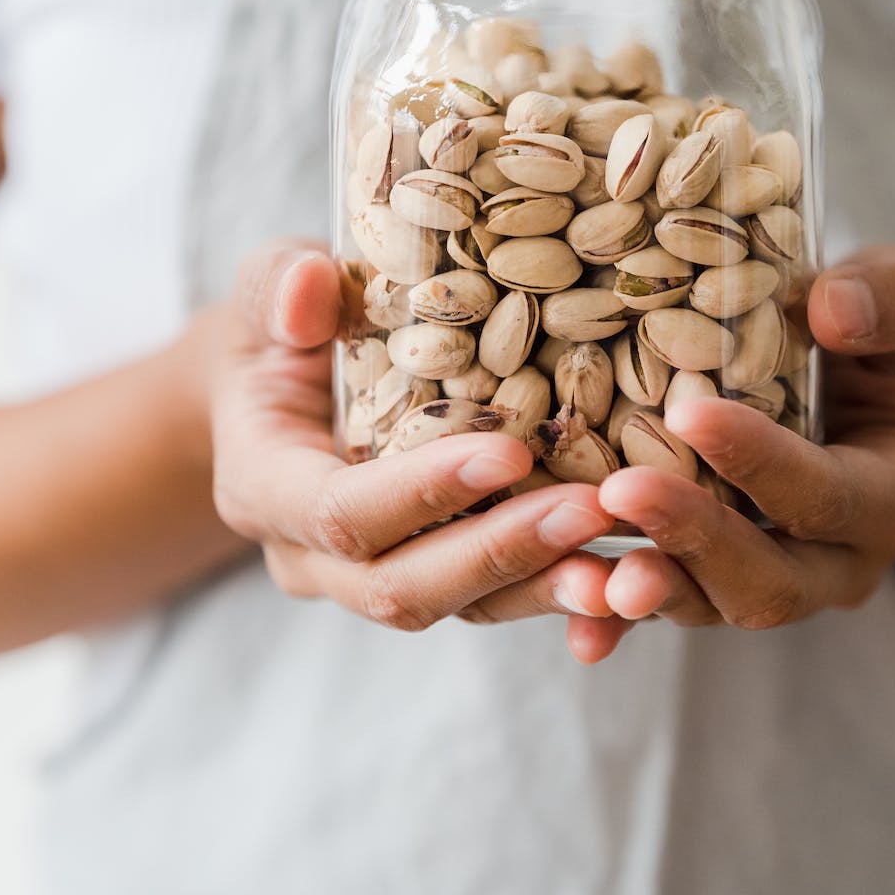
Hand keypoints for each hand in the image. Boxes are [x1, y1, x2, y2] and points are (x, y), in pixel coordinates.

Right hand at [210, 239, 620, 654]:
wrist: (273, 389)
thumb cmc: (275, 329)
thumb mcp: (265, 291)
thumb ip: (277, 286)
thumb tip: (308, 284)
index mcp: (263, 488)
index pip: (341, 512)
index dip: (423, 492)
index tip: (510, 452)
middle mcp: (311, 557)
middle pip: (403, 586)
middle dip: (502, 554)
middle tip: (593, 511)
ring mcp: (371, 579)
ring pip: (461, 610)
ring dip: (546, 589)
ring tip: (629, 567)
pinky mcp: (433, 576)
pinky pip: (497, 602)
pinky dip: (561, 595)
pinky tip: (630, 581)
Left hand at [593, 247, 894, 651]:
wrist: (867, 384)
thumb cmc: (885, 332)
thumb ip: (893, 297)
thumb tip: (835, 310)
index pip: (831, 495)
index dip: (763, 463)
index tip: (691, 414)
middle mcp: (843, 562)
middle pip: (774, 582)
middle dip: (696, 540)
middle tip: (623, 491)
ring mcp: (777, 580)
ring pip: (714, 606)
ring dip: (652, 590)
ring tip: (591, 572)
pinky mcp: (716, 581)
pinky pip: (668, 611)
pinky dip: (620, 622)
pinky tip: (576, 624)